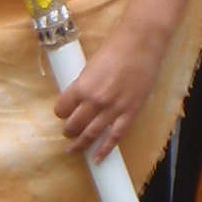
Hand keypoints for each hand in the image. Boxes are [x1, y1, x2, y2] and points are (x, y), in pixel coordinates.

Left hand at [53, 20, 166, 161]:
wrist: (141, 43)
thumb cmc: (115, 48)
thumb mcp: (91, 65)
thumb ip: (84, 84)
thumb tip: (78, 97)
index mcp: (81, 86)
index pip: (62, 108)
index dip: (60, 112)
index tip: (62, 113)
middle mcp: (94, 100)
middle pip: (74, 124)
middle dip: (68, 130)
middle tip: (67, 132)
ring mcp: (113, 108)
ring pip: (91, 134)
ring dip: (80, 143)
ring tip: (73, 148)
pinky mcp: (130, 112)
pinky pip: (115, 136)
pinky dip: (104, 149)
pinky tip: (97, 158)